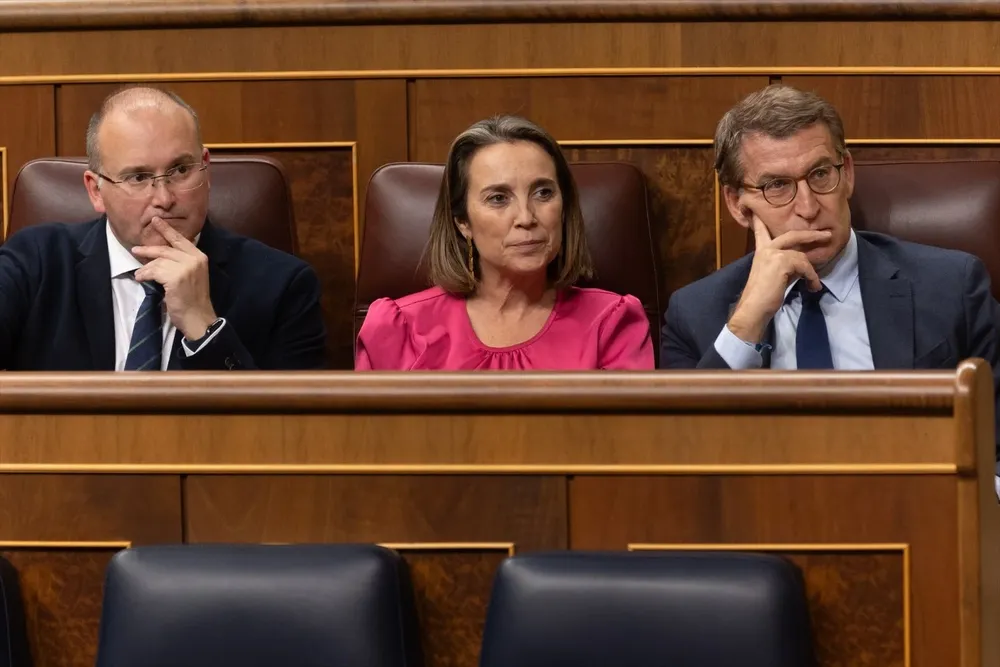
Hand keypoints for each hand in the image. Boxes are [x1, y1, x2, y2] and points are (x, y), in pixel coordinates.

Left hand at [132, 218, 216, 339]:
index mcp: (200, 257)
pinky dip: (144, 274)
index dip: (167, 230)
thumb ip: (182, 262)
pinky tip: (140, 278)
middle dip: (149, 249)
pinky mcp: (175, 278)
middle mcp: (194, 259)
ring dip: (146, 268)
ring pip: (158, 261)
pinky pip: (154, 271)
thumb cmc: (193, 299)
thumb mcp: (192, 275)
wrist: (198, 317)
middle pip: (166, 249)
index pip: (181, 240)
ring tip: (140, 274)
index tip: (156, 220)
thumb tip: (161, 254)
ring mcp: (185, 268)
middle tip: (136, 249)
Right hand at [727, 215, 830, 343]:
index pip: (761, 232)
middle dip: (811, 234)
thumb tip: (800, 266)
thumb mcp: (772, 276)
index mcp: (761, 253)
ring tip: (814, 284)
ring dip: (811, 271)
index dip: (761, 221)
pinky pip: (804, 265)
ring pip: (801, 255)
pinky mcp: (782, 262)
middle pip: (792, 235)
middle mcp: (766, 250)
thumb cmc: (761, 297)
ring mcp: (773, 254)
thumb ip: (783, 266)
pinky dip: (811, 277)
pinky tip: (812, 287)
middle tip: (826, 235)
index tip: (758, 211)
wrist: (753, 308)